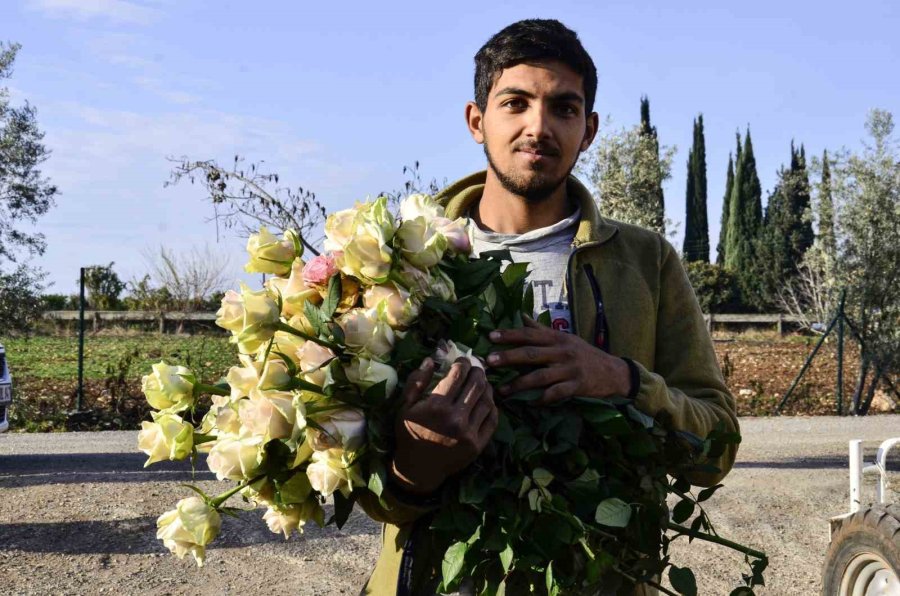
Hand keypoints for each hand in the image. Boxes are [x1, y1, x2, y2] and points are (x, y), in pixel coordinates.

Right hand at [390, 357, 497, 494]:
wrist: (418, 469)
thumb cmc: (409, 434)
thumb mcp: (404, 406)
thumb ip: (416, 381)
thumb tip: (430, 359)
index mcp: (437, 406)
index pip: (458, 375)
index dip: (463, 363)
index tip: (462, 360)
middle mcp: (456, 418)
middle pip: (476, 384)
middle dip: (477, 371)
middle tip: (475, 367)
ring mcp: (469, 433)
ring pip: (487, 400)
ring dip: (487, 386)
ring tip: (482, 382)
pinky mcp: (478, 445)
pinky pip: (492, 420)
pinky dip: (492, 406)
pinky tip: (487, 401)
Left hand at [486, 316, 631, 404]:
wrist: (614, 371)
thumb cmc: (584, 354)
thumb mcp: (565, 338)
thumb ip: (541, 330)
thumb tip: (520, 316)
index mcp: (557, 338)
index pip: (529, 334)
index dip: (509, 335)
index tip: (490, 336)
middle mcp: (562, 351)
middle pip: (531, 353)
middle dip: (509, 357)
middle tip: (489, 361)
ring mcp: (570, 369)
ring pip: (540, 376)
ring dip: (519, 384)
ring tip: (502, 390)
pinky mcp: (577, 386)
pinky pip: (556, 394)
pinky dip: (542, 399)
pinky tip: (530, 404)